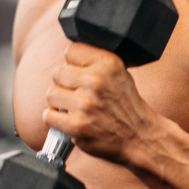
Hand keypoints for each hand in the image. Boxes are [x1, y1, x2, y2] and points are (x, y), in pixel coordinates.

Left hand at [43, 42, 156, 163]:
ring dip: (60, 103)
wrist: (140, 137)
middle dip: (65, 85)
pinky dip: (57, 120)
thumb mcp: (120, 73)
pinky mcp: (77, 126)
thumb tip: (69, 56)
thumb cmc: (127, 106)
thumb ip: (96, 62)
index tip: (80, 75)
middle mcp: (97, 81)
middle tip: (78, 95)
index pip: (71, 51)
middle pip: (58, 72)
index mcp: (108, 63)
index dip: (74, 65)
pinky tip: (70, 121)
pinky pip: (49, 115)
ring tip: (75, 109)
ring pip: (51, 94)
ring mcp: (86, 104)